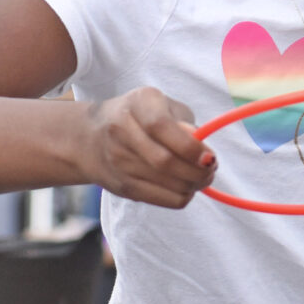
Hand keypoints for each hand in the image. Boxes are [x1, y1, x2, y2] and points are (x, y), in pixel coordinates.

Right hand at [84, 87, 216, 208]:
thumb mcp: (163, 105)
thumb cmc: (140, 116)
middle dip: (197, 171)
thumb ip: (184, 122)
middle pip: (165, 161)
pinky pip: (160, 199)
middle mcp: (123, 131)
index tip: (210, 156)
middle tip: (212, 169)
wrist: (91, 137)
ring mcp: (119, 162)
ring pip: (166, 184)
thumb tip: (201, 150)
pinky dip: (181, 196)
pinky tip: (187, 186)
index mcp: (138, 103)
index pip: (163, 127)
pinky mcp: (122, 187)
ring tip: (203, 177)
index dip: (191, 146)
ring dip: (193, 185)